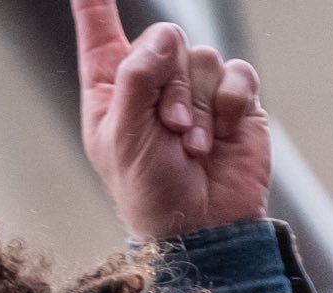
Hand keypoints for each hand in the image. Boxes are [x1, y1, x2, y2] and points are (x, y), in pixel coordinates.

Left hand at [72, 0, 269, 238]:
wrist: (204, 230)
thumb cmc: (152, 195)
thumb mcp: (126, 139)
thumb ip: (137, 79)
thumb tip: (164, 40)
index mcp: (113, 90)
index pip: (99, 31)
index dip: (94, 3)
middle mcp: (152, 83)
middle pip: (165, 38)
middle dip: (170, 86)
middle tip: (171, 132)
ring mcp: (194, 90)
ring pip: (202, 57)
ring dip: (199, 107)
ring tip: (194, 148)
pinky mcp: (232, 101)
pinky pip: (237, 74)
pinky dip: (231, 105)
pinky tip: (224, 136)